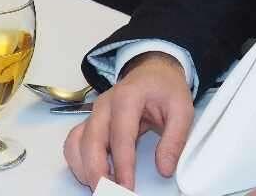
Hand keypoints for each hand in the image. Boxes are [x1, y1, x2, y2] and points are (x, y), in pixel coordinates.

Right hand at [62, 52, 194, 190]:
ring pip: (77, 143)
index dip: (122, 165)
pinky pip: (74, 143)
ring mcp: (94, 113)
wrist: (152, 71)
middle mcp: (104, 105)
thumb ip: (175, 139)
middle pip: (92, 141)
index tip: (126, 188)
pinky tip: (92, 176)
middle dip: (97, 172)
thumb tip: (164, 168)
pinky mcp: (90, 122)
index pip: (120, 136)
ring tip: (102, 187)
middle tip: (110, 193)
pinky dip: (78, 162)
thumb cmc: (165, 88)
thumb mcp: (182, 108)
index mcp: (127, 97)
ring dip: (84, 169)